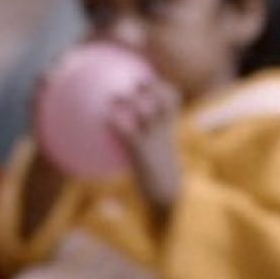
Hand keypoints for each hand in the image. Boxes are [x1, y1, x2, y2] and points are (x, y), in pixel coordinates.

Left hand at [109, 77, 183, 227]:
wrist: (169, 200)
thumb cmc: (161, 185)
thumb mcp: (156, 164)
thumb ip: (144, 150)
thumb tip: (123, 141)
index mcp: (169, 132)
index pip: (172, 101)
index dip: (163, 87)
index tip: (150, 78)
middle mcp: (164, 132)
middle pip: (162, 99)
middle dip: (150, 86)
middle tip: (134, 80)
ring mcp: (155, 141)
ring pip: (147, 111)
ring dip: (131, 101)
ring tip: (115, 96)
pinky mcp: (143, 153)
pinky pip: (129, 132)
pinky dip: (118, 123)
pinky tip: (106, 119)